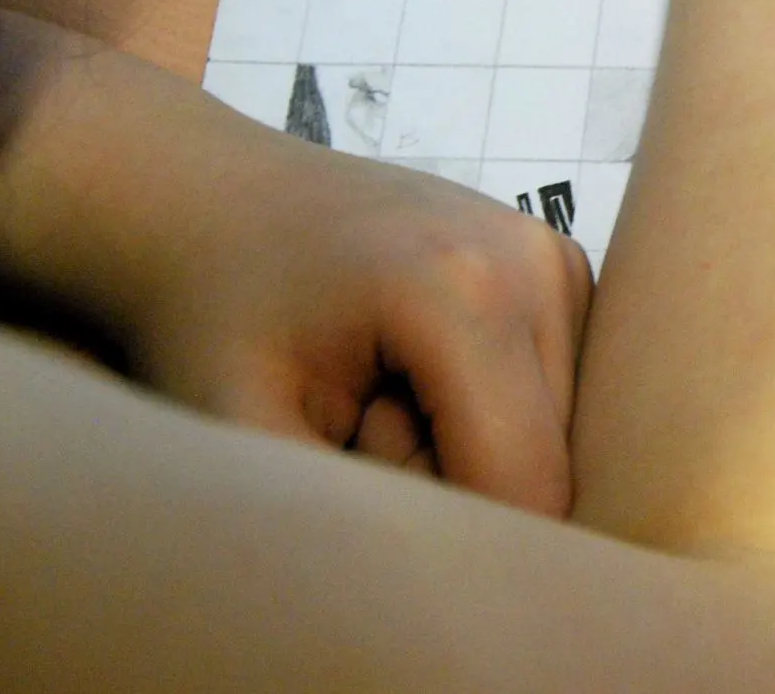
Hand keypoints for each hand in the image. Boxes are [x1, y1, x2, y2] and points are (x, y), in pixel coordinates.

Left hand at [135, 135, 589, 517]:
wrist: (213, 202)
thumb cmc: (213, 314)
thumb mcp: (240, 427)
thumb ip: (344, 511)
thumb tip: (442, 573)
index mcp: (461, 293)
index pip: (525, 486)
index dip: (452, 531)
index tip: (358, 483)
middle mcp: (534, 261)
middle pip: (549, 461)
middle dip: (457, 479)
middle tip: (353, 424)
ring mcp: (554, 255)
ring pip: (560, 432)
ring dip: (476, 446)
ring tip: (381, 393)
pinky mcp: (559, 264)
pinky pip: (556, 390)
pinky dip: (495, 408)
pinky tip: (418, 368)